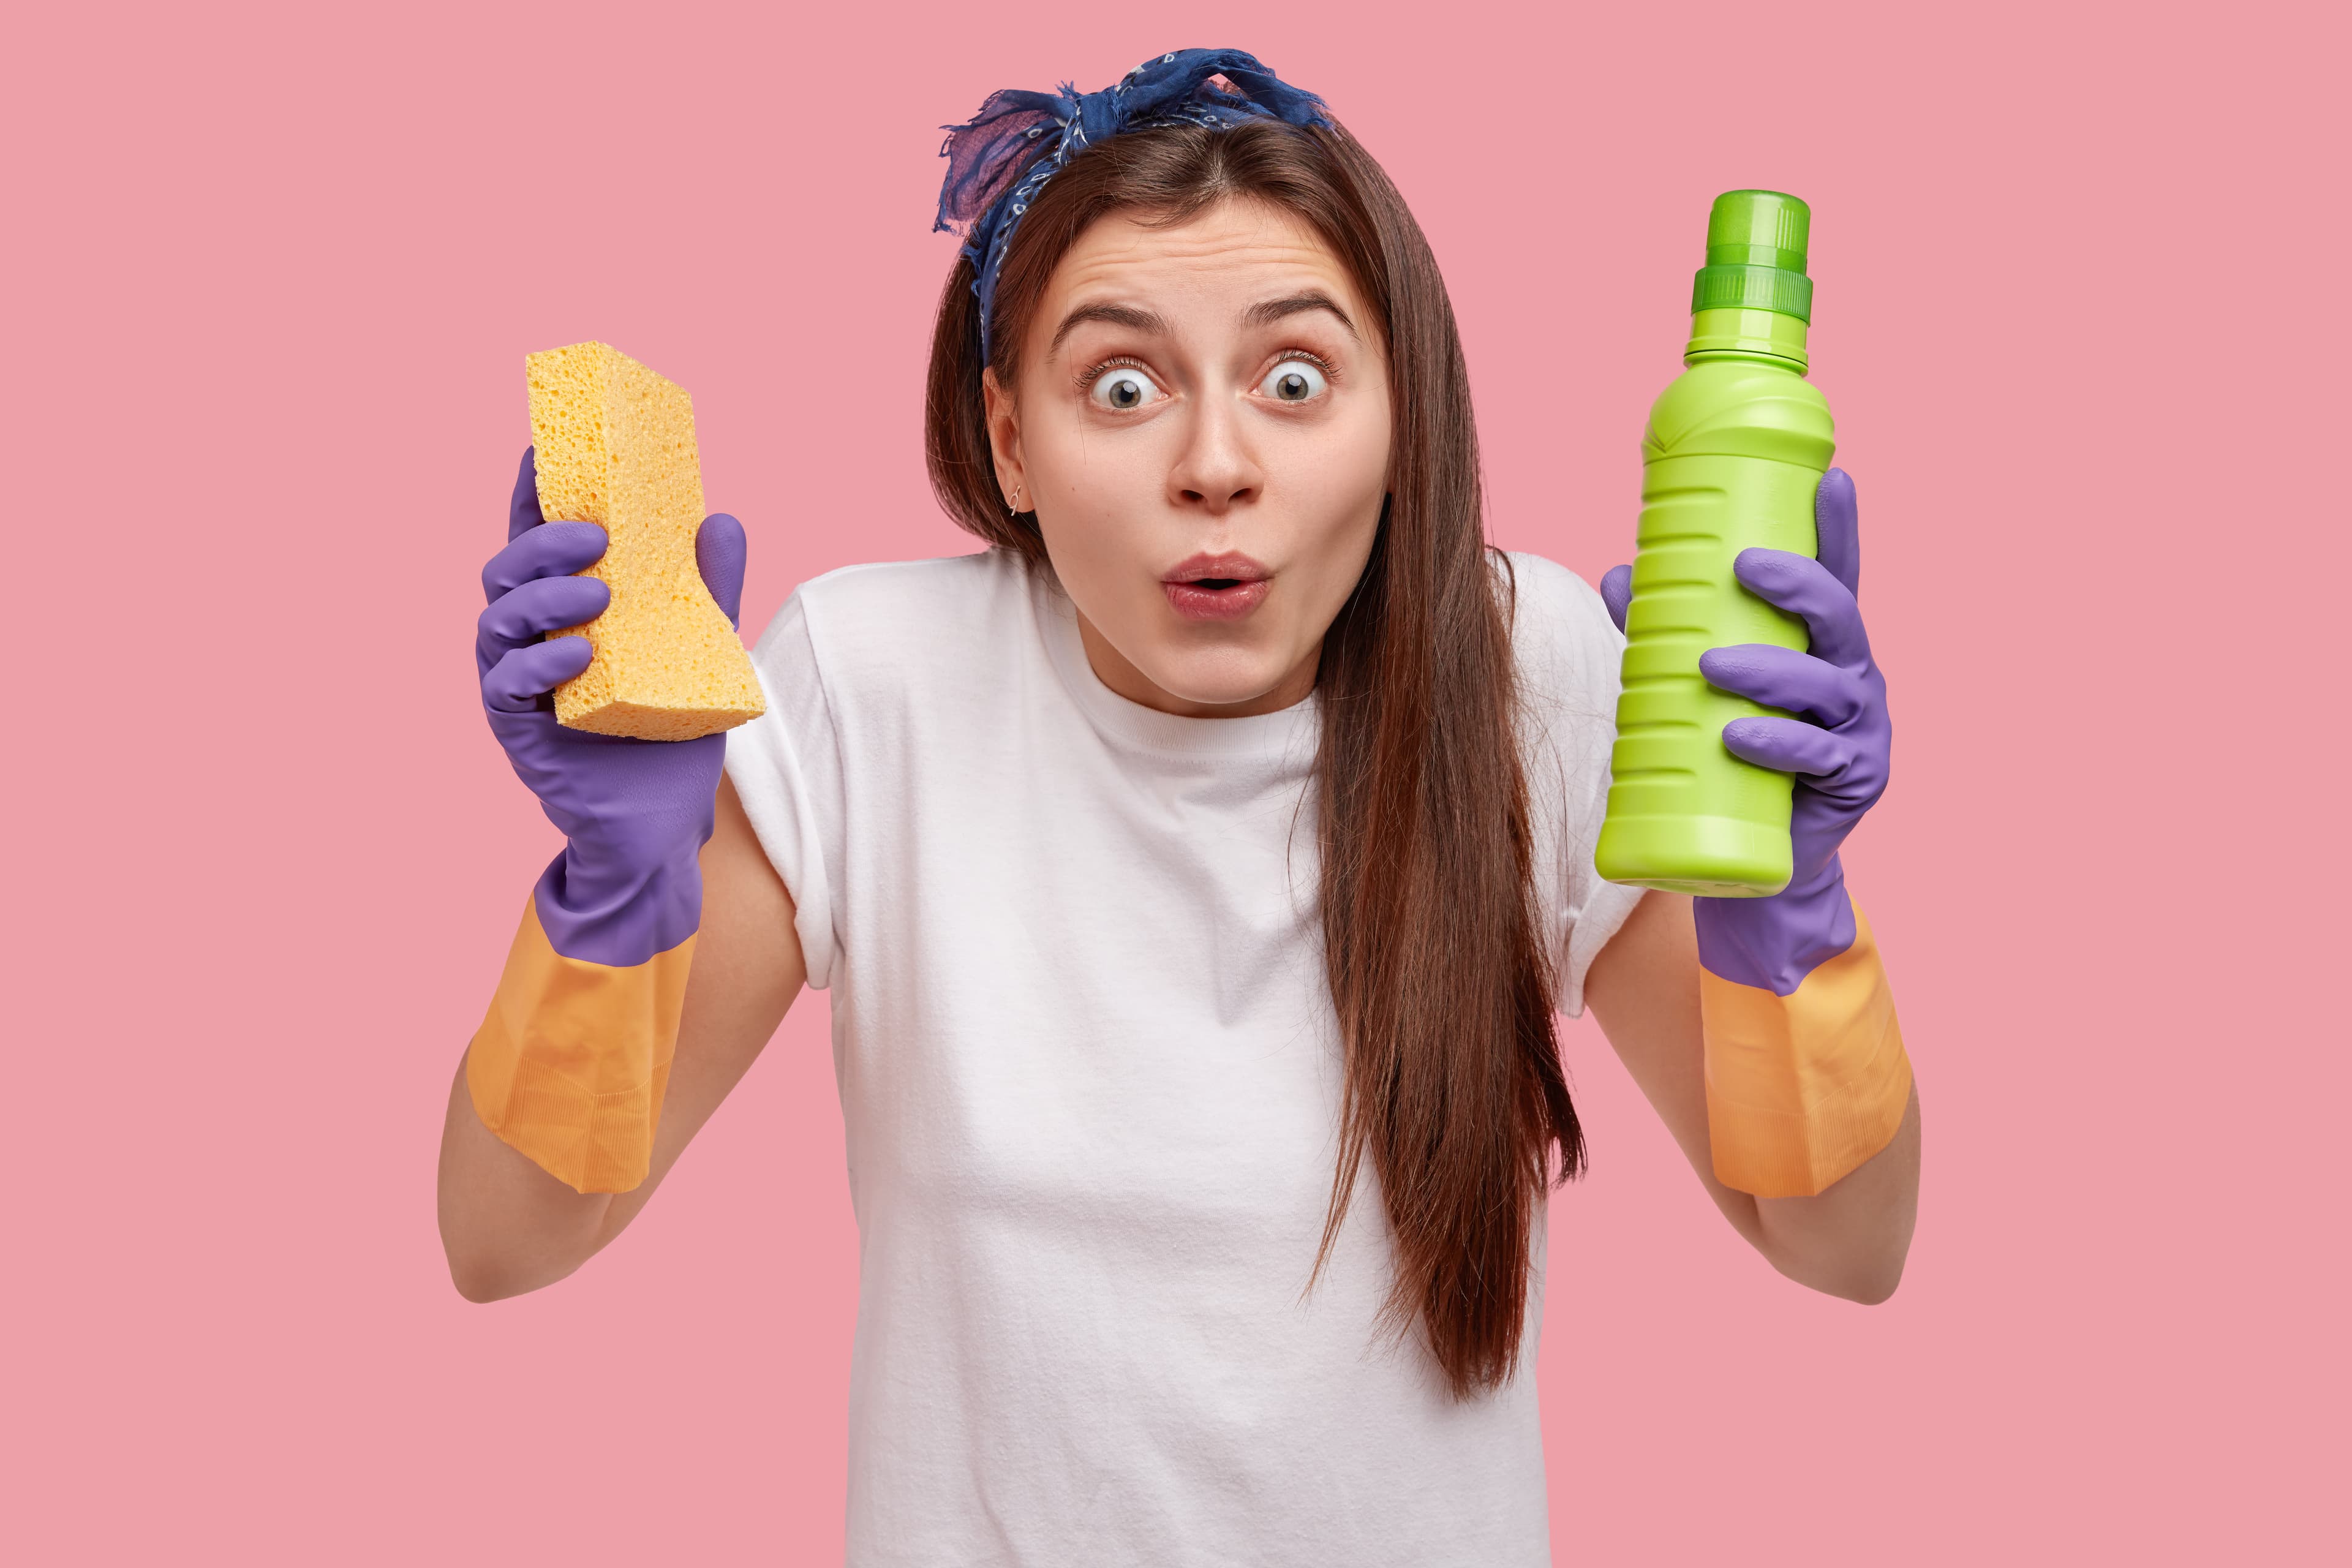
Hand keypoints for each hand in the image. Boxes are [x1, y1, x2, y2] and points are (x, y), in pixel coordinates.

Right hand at [476, 447, 749, 963]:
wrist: (664, 821)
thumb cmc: (672, 729)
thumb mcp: (702, 650)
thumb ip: (710, 589)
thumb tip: (724, 518)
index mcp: (567, 607)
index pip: (538, 538)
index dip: (532, 493)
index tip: (542, 447)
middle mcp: (531, 634)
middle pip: (508, 568)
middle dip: (541, 541)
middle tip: (593, 534)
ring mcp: (517, 680)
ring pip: (497, 618)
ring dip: (541, 595)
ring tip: (595, 593)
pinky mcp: (516, 725)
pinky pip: (508, 683)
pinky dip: (540, 661)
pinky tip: (578, 653)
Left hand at [1600, 467, 1891, 993]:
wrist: (1757, 861)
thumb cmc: (1729, 758)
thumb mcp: (1695, 688)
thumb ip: (1663, 633)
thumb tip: (1618, 572)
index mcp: (1821, 647)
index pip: (1837, 577)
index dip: (1840, 528)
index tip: (1834, 476)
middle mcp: (1851, 678)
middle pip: (1840, 617)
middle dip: (1798, 585)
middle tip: (1743, 567)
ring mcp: (1860, 731)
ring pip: (1824, 687)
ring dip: (1769, 671)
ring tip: (1712, 667)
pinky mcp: (1854, 783)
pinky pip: (1817, 757)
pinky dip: (1777, 744)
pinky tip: (1741, 738)